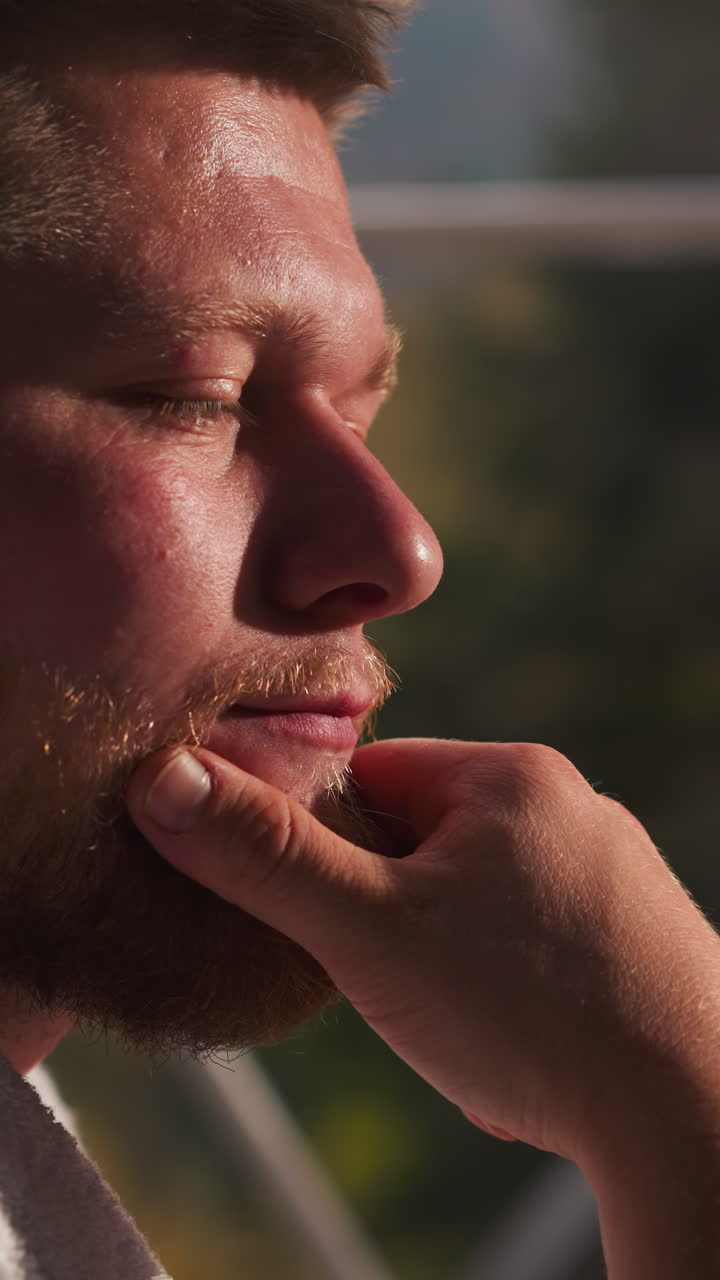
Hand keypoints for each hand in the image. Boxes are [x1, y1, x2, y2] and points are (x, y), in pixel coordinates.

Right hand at [126, 737, 719, 1171]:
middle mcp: (575, 807)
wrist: (691, 1114)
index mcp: (510, 776)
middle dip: (392, 910)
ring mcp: (616, 872)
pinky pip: (537, 940)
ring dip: (448, 952)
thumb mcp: (369, 931)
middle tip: (398, 979)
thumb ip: (265, 857)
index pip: (372, 777)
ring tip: (461, 1017)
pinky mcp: (641, 935)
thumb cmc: (526, 1010)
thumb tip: (165, 778)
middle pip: (427, 840)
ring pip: (482, 896)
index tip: (335, 916)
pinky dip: (509, 985)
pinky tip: (516, 1038)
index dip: (331, 848)